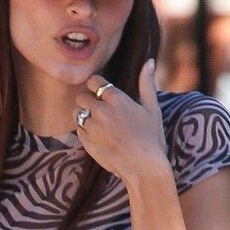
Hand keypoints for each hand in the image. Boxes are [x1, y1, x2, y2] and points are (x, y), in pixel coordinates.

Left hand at [75, 59, 170, 189]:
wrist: (144, 167)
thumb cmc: (151, 137)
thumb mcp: (152, 108)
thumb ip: (147, 84)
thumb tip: (148, 62)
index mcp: (116, 98)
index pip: (93, 82)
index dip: (96, 86)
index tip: (100, 93)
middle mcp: (101, 110)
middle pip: (81, 96)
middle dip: (88, 100)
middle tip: (98, 110)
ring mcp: (92, 127)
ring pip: (77, 113)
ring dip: (83, 115)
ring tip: (97, 123)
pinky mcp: (87, 142)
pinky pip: (78, 130)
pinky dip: (84, 131)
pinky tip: (99, 137)